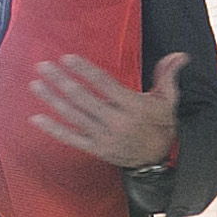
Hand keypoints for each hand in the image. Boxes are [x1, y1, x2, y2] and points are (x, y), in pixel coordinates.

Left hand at [29, 52, 187, 167]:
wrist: (159, 160)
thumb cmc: (160, 123)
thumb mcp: (167, 100)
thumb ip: (168, 75)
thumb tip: (180, 55)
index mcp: (133, 106)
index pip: (104, 84)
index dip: (85, 71)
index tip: (67, 58)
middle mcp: (117, 122)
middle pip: (84, 99)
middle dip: (62, 81)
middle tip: (43, 66)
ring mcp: (104, 137)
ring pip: (74, 117)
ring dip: (53, 100)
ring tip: (36, 84)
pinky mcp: (96, 149)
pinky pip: (71, 138)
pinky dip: (53, 129)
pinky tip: (36, 117)